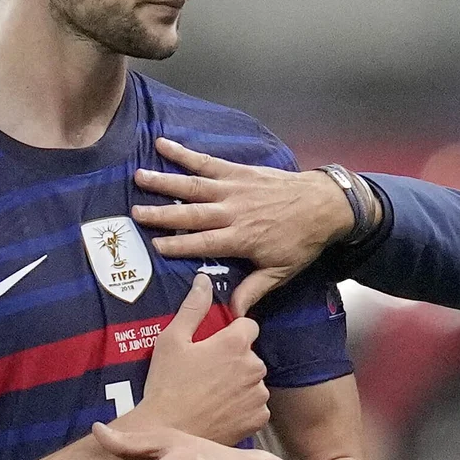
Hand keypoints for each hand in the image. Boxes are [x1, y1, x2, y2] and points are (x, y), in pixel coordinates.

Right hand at [118, 272, 268, 446]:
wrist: (167, 431)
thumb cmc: (166, 385)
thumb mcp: (172, 340)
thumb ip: (193, 308)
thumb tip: (203, 279)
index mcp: (235, 343)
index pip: (248, 326)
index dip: (233, 333)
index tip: (215, 346)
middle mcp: (254, 366)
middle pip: (251, 355)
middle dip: (235, 361)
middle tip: (207, 373)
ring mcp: (258, 394)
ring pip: (254, 381)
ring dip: (240, 384)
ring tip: (212, 395)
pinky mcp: (258, 417)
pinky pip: (256, 406)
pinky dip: (243, 407)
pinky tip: (221, 411)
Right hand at [131, 137, 361, 312]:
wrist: (324, 205)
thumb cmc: (301, 241)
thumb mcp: (280, 271)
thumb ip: (253, 290)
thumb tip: (234, 315)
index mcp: (241, 238)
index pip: (203, 243)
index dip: (179, 245)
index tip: (155, 246)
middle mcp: (233, 212)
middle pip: (192, 213)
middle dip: (162, 213)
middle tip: (135, 212)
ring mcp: (235, 189)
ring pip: (195, 185)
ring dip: (166, 181)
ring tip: (140, 177)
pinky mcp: (239, 171)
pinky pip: (209, 161)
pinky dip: (186, 153)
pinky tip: (164, 145)